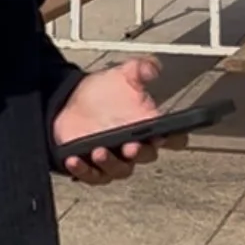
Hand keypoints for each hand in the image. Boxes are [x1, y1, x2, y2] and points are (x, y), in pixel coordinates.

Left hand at [52, 57, 172, 185]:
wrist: (70, 101)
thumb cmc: (102, 92)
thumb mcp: (122, 75)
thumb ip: (140, 69)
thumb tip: (154, 68)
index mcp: (148, 126)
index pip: (172, 138)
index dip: (174, 138)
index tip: (166, 134)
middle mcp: (135, 146)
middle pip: (146, 156)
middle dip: (139, 153)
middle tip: (131, 146)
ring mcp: (114, 159)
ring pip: (120, 170)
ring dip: (110, 163)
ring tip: (98, 151)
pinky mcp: (91, 166)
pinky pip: (91, 176)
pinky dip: (83, 170)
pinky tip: (74, 160)